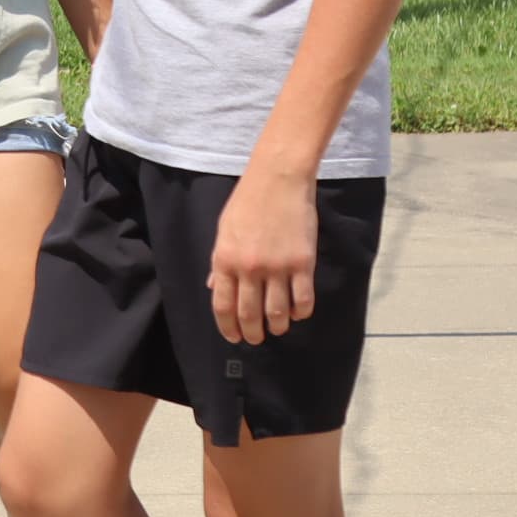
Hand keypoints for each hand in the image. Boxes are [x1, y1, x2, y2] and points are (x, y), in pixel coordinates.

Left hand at [208, 169, 318, 344]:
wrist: (278, 179)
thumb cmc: (247, 201)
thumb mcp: (224, 230)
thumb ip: (219, 262)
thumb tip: (213, 288)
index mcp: (225, 259)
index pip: (223, 306)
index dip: (228, 328)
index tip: (233, 337)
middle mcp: (249, 268)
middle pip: (250, 315)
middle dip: (252, 333)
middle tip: (256, 338)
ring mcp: (277, 267)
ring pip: (278, 313)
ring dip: (278, 327)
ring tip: (278, 328)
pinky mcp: (303, 263)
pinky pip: (303, 300)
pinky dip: (301, 312)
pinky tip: (298, 313)